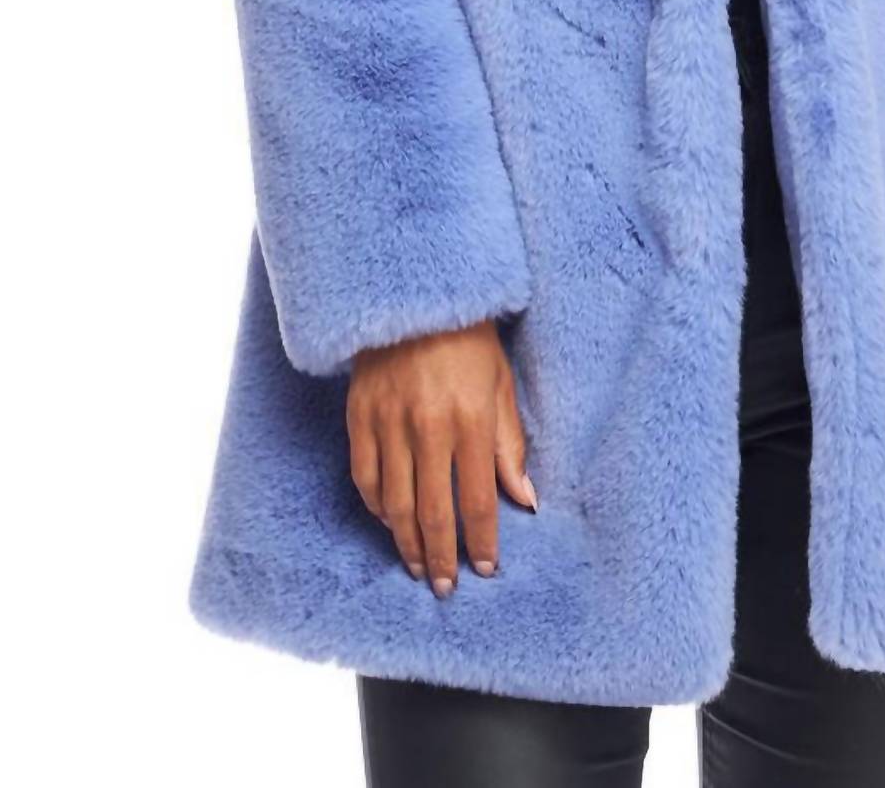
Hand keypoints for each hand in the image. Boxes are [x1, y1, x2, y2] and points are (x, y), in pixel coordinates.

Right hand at [347, 320, 536, 596]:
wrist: (417, 296)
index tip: (486, 568)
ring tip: (417, 566)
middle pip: (433, 511)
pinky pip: (365, 476)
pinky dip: (376, 506)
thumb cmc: (469, 340)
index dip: (482, 540)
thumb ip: (510, 446)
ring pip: (395, 503)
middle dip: (441, 556)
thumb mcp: (502, 385)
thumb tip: (525, 500)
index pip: (478, 499)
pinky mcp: (359, 415)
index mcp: (471, 419)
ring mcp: (388, 422)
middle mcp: (428, 426)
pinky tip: (388, 521)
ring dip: (406, 542)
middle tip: (445, 587)